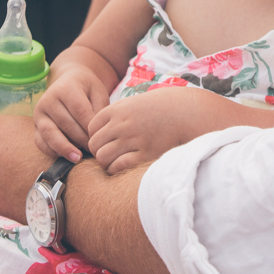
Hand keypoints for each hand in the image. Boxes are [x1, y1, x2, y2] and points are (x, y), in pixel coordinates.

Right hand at [34, 68, 110, 161]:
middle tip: (94, 150)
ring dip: (65, 148)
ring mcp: (39, 113)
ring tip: (78, 158)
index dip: (90, 128)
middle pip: (66, 124)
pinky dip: (52, 151)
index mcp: (66, 88)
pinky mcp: (35, 126)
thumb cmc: (87, 90)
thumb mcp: (98, 92)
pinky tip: (66, 156)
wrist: (68, 82)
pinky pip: (40, 142)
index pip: (80, 111)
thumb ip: (100, 110)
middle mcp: (49, 99)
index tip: (101, 139)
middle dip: (81, 140)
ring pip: (50, 134)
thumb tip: (97, 134)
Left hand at [87, 88, 202, 173]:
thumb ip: (113, 115)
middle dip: (99, 151)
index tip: (107, 140)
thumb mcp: (132, 103)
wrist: (183, 113)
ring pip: (103, 158)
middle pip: (94, 145)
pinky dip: (116, 169)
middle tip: (110, 153)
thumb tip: (94, 133)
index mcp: (117, 110)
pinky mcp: (145, 154)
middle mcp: (123, 124)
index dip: (97, 136)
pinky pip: (118, 167)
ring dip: (106, 163)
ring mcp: (133, 139)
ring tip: (115, 161)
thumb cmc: (156, 109)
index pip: (91, 128)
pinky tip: (124, 166)